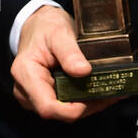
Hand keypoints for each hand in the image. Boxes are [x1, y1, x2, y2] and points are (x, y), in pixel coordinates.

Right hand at [11, 6, 122, 120]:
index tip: (97, 96)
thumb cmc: (45, 27)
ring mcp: (33, 97)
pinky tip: (98, 90)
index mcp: (25, 74)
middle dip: (87, 105)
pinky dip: (83, 100)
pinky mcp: (43, 97)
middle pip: (59, 112)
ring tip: (109, 90)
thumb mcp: (58, 33)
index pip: (48, 107)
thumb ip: (69, 52)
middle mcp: (25, 91)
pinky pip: (65, 106)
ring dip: (88, 104)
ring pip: (64, 112)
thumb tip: (83, 71)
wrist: (38, 25)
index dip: (74, 109)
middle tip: (111, 91)